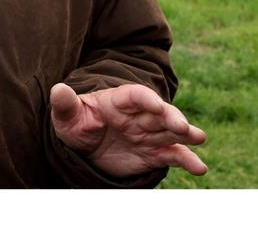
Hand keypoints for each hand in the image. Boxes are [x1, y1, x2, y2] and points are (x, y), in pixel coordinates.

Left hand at [49, 82, 207, 177]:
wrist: (84, 147)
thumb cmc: (75, 124)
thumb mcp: (67, 116)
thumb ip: (65, 104)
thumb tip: (58, 89)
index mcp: (118, 101)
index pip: (135, 95)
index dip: (146, 99)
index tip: (156, 105)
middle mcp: (138, 115)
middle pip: (159, 113)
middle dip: (172, 117)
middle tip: (182, 127)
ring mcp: (148, 134)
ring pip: (171, 132)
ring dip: (186, 134)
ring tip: (199, 138)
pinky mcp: (154, 153)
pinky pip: (173, 155)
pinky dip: (187, 160)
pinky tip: (200, 168)